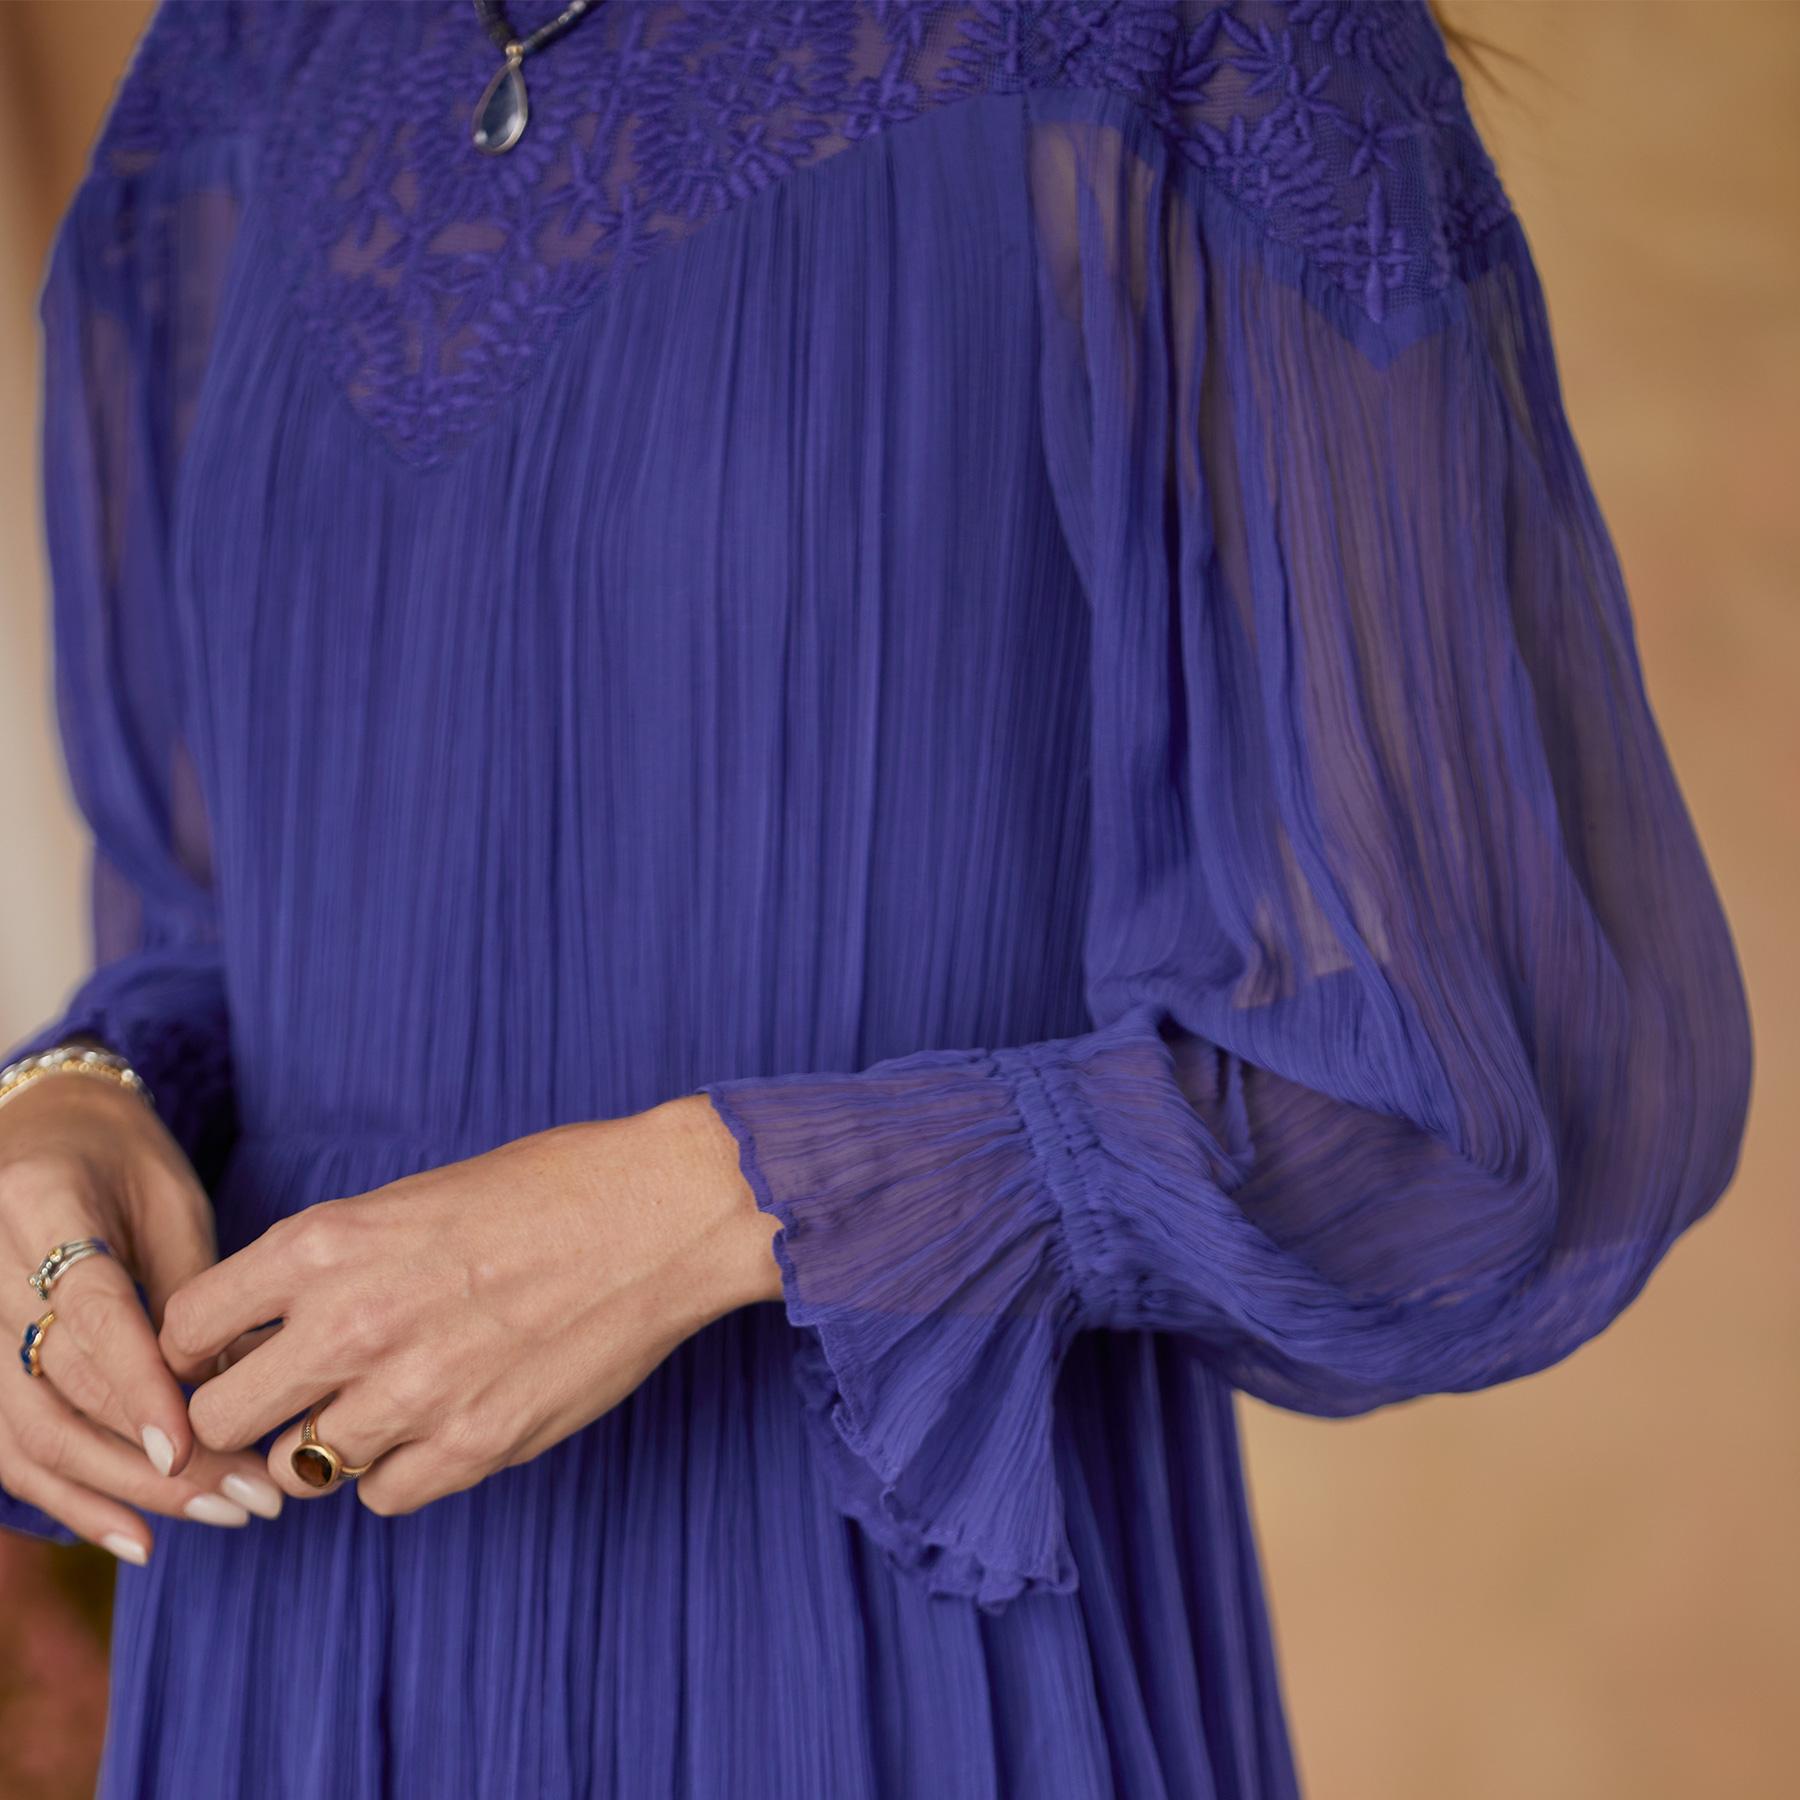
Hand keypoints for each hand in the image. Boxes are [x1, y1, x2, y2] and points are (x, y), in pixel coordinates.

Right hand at [0, 1071, 286, 1562]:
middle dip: (154, 1456)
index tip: (187, 1446)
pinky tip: (136, 1535)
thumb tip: (237, 1393)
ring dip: (122, 1491)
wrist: (49, 1133)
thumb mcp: (171, 1199)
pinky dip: (69, 1498)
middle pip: (61, 1385)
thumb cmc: (125, 1161)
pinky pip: (8, 1447)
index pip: (89, 1309)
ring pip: (29, 1432)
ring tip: (217, 1516)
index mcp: (40, 1202)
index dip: (136, 1384)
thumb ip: (189, 1292)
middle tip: (249, 1494)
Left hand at [162, 1094, 781, 1514]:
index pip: (186, 1330)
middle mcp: (351, 1322)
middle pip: (217, 1420)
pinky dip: (401, 1469)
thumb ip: (334, 1265)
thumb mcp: (413, 1199)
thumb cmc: (549, 1188)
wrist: (662, 1214)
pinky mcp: (474, 1446)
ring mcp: (412, 1393)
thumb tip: (272, 1333)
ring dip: (333, 1440)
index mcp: (326, 1243)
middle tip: (293, 1398)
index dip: (201, 1351)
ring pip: (301, 1466)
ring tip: (392, 1398)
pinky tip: (443, 1420)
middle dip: (246, 1414)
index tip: (231, 1355)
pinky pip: (384, 1496)